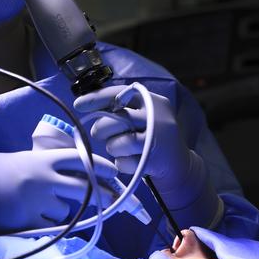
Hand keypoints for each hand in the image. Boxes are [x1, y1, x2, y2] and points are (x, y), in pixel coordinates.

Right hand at [0, 148, 118, 241]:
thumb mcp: (16, 160)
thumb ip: (41, 166)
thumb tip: (64, 174)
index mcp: (41, 159)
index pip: (81, 160)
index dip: (102, 166)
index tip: (115, 172)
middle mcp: (44, 179)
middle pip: (85, 188)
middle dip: (102, 194)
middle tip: (113, 197)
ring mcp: (37, 202)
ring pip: (67, 211)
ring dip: (63, 211)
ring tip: (41, 207)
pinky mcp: (28, 223)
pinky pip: (50, 226)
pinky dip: (47, 225)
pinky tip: (30, 219)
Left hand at [74, 84, 202, 208]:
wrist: (180, 165)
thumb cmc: (152, 136)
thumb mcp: (144, 115)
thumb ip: (122, 108)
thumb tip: (86, 103)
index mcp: (152, 100)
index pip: (119, 93)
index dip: (96, 98)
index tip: (78, 105)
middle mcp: (156, 117)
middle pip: (115, 120)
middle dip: (101, 129)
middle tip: (100, 134)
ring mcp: (156, 139)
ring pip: (117, 143)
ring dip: (112, 148)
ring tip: (120, 147)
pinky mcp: (153, 161)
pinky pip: (123, 163)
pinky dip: (121, 163)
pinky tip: (130, 160)